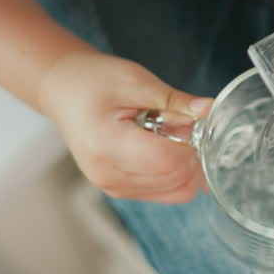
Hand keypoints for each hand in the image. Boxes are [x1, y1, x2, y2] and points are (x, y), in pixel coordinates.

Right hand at [40, 51, 212, 202]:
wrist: (63, 91)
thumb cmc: (93, 81)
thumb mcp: (136, 81)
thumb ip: (175, 101)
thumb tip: (210, 110)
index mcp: (108, 145)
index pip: (169, 161)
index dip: (193, 145)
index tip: (196, 123)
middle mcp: (108, 175)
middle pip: (175, 179)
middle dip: (193, 155)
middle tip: (186, 125)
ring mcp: (112, 187)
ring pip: (174, 191)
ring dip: (186, 166)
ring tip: (171, 135)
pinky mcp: (118, 190)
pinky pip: (163, 193)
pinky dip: (176, 174)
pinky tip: (167, 149)